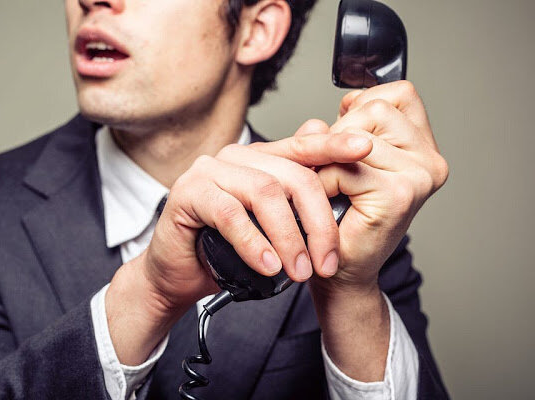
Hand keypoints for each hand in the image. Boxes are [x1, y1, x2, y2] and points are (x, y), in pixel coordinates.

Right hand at [143, 129, 372, 311]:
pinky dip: (253, 242)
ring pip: (263, 192)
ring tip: (297, 272)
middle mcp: (234, 158)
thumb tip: (336, 186)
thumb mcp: (270, 228)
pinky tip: (266, 266)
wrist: (179, 273)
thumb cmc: (225, 249)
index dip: (333, 147)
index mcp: (257, 159)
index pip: (301, 147)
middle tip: (325, 262)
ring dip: (288, 237)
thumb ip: (296, 202)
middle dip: (317, 222)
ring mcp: (209, 171)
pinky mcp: (188, 192)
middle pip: (291, 176)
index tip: (365, 149)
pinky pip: (229, 214)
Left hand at [312, 80, 448, 292]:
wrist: (339, 271)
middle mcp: (429, 160)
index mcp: (422, 147)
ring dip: (329, 158)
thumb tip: (328, 114)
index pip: (399, 93)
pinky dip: (325, 181)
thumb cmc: (337, 216)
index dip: (362, 106)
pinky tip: (329, 201)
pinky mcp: (399, 194)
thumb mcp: (337, 159)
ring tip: (330, 186)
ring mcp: (419, 176)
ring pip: (359, 134)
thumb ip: (333, 129)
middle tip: (332, 170)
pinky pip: (346, 166)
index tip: (344, 137)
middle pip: (375, 108)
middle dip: (340, 134)